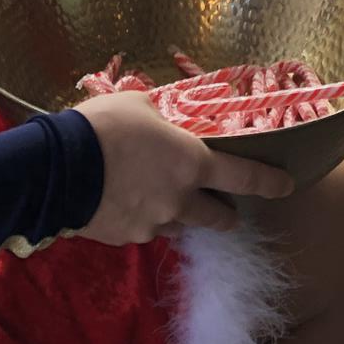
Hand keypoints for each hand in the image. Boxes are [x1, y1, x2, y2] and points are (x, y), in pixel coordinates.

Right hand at [76, 92, 293, 243]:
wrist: (57, 168)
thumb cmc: (104, 126)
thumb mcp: (138, 104)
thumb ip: (160, 116)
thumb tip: (161, 119)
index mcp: (191, 163)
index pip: (243, 177)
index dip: (268, 183)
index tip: (286, 186)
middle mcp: (180, 200)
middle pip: (219, 219)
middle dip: (225, 214)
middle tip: (220, 204)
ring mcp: (153, 224)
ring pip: (181, 226)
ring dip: (180, 214)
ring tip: (158, 196)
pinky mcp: (126, 238)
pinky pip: (145, 229)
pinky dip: (143, 217)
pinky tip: (124, 199)